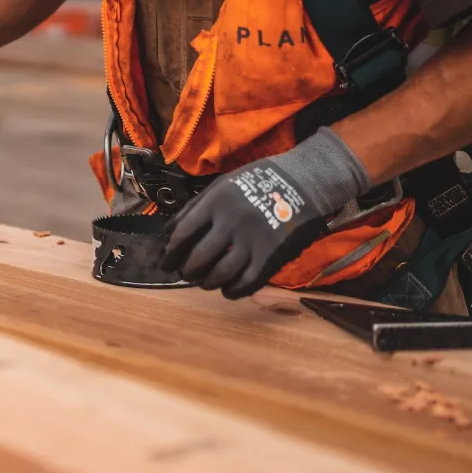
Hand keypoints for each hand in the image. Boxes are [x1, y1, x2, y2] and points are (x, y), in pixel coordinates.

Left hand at [162, 129, 369, 298]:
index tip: (167, 262)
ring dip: (207, 282)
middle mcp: (231, 222)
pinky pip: (247, 282)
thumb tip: (170, 232)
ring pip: (220, 273)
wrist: (303, 182)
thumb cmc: (258, 181)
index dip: (171, 253)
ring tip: (205, 282)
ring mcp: (252, 240)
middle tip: (186, 274)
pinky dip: (233, 291)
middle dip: (187, 271)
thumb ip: (197, 206)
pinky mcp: (271, 255)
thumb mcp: (223, 184)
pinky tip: (227, 289)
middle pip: (198, 258)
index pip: (182, 234)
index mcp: (216, 202)